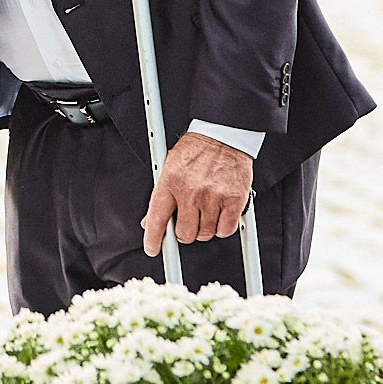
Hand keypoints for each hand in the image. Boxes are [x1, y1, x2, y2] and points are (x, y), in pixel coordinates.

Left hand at [142, 132, 252, 256]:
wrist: (223, 134)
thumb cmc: (197, 149)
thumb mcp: (170, 166)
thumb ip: (161, 195)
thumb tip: (149, 221)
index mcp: (170, 181)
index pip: (157, 219)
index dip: (154, 239)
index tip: (153, 248)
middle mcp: (190, 191)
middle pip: (185, 234)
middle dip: (185, 232)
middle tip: (189, 221)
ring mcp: (212, 196)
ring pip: (206, 233)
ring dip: (205, 228)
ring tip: (206, 210)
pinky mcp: (233, 200)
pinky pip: (225, 229)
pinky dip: (223, 226)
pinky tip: (220, 213)